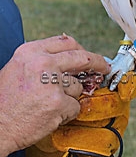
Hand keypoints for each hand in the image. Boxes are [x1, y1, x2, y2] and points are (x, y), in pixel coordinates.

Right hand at [0, 34, 109, 155]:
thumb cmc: (5, 100)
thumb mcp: (19, 67)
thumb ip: (42, 58)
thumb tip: (71, 58)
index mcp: (31, 51)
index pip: (66, 42)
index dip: (82, 48)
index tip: (90, 54)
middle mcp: (42, 63)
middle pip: (81, 57)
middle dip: (97, 62)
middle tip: (104, 67)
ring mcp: (51, 83)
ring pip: (77, 86)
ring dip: (70, 96)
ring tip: (49, 104)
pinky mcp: (57, 103)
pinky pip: (75, 106)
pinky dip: (67, 113)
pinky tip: (51, 115)